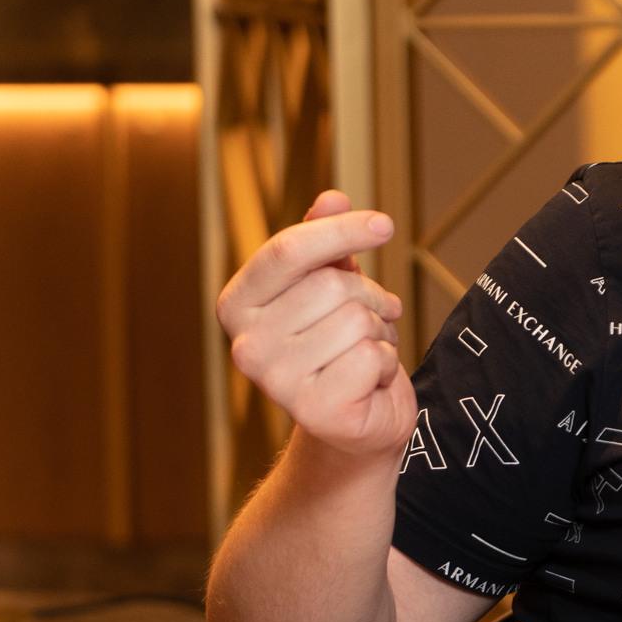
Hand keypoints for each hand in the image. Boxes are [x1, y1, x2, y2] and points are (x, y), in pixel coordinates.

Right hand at [216, 190, 414, 459]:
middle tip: (368, 321)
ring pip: (356, 320)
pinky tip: (369, 380)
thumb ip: (326, 241)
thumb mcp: (329, 284)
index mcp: (236, 305)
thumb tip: (332, 197)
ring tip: (366, 351)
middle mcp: (245, 346)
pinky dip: (385, 364)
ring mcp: (276, 383)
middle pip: (331, 285)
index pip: (287, 251)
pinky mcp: (315, 411)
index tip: (384, 224)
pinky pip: (371, 357)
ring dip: (378, 332)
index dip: (341, 230)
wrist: (355, 424)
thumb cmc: (339, 346)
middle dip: (367, 296)